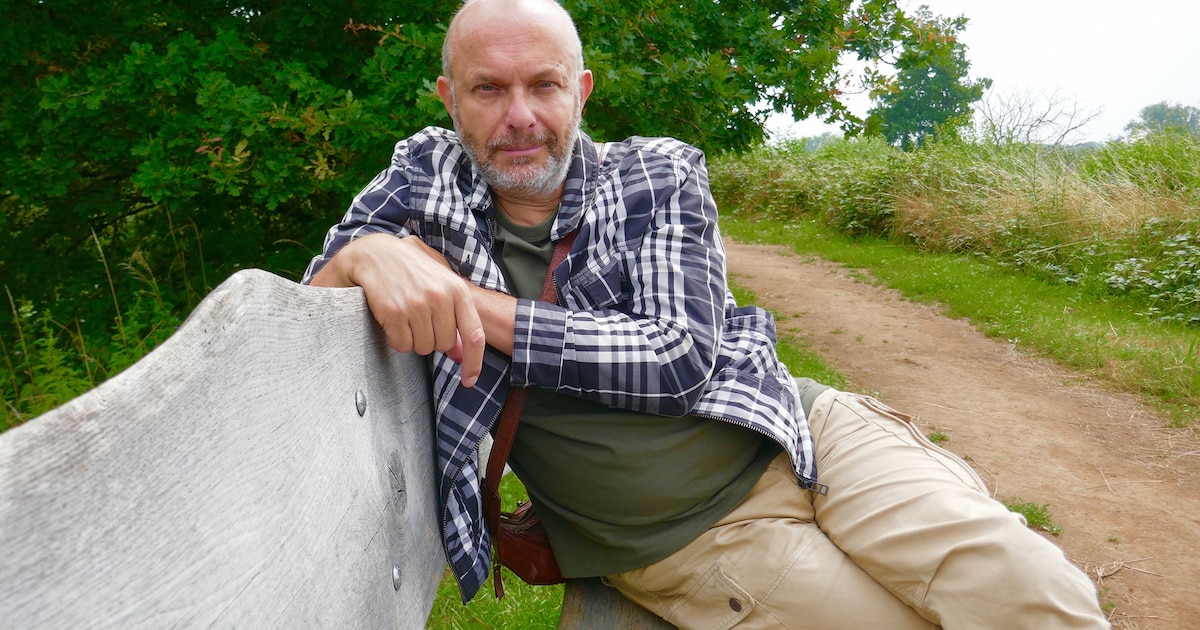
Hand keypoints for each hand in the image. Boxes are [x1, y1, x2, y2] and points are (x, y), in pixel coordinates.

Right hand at [310, 233, 485, 386]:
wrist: (375, 254)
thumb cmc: (412, 270)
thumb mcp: (441, 286)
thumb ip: (456, 317)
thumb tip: (460, 354)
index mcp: (457, 290)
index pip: (474, 335)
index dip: (474, 363)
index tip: (469, 381)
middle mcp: (440, 297)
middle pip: (443, 346)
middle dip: (431, 340)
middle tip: (420, 321)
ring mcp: (416, 305)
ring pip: (421, 348)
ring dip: (412, 340)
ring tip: (406, 317)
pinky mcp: (393, 312)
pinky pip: (401, 345)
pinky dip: (396, 339)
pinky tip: (393, 320)